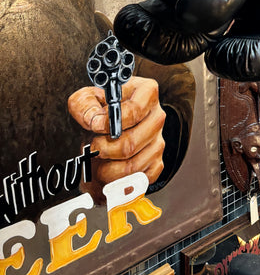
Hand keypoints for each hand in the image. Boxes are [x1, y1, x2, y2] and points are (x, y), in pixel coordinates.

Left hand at [68, 76, 165, 203]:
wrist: (103, 127)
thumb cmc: (98, 110)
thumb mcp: (85, 99)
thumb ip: (86, 105)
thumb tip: (95, 120)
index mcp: (146, 93)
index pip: (135, 110)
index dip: (111, 122)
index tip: (95, 126)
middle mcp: (156, 117)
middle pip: (131, 143)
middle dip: (104, 149)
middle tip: (92, 146)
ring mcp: (158, 142)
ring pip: (132, 166)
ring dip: (107, 168)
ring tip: (98, 159)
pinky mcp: (156, 163)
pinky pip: (138, 180)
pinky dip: (118, 181)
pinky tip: (109, 169)